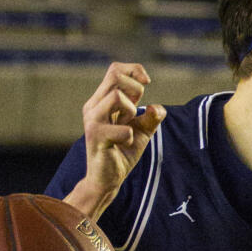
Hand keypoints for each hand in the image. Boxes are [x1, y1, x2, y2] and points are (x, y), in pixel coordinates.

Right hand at [68, 62, 165, 216]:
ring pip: (116, 97)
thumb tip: (158, 108)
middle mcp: (94, 106)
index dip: (134, 71)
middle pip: (115, 75)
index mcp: (102, 100)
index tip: (147, 83)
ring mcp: (93, 120)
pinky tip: (125, 143)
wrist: (107, 180)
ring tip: (129, 127)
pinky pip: (121, 129)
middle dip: (135, 89)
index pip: (115, 70)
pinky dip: (129, 135)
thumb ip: (151, 118)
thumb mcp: (141, 132)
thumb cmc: (122, 153)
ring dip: (131, 110)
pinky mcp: (96, 137)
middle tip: (136, 110)